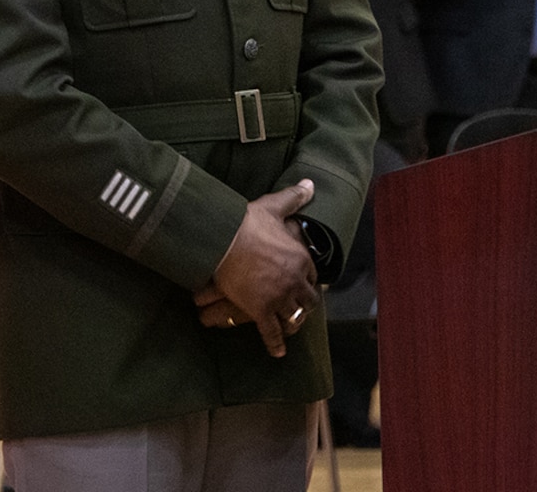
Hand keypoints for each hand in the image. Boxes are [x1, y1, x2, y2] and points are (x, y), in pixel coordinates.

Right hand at [197, 180, 319, 357]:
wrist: (223, 239)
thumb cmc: (248, 222)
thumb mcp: (275, 207)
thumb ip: (294, 198)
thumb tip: (310, 184)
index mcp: (300, 257)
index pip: (312, 275)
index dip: (309, 281)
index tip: (306, 286)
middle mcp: (295, 280)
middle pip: (307, 300)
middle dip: (304, 305)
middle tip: (300, 310)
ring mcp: (279, 297)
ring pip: (293, 317)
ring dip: (293, 324)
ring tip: (291, 329)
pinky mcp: (260, 310)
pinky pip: (271, 332)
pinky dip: (275, 344)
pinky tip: (278, 353)